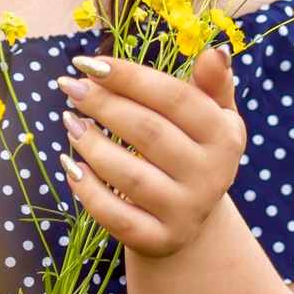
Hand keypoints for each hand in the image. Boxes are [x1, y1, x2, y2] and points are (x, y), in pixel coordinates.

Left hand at [58, 47, 245, 258]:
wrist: (191, 217)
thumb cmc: (193, 148)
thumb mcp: (212, 115)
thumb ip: (213, 83)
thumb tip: (214, 53)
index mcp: (224, 136)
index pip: (175, 98)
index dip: (129, 77)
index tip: (89, 63)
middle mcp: (211, 176)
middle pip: (149, 133)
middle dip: (104, 105)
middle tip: (70, 87)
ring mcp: (185, 212)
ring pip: (130, 177)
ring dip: (91, 145)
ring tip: (69, 121)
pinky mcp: (159, 240)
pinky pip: (117, 216)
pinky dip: (88, 191)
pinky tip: (70, 165)